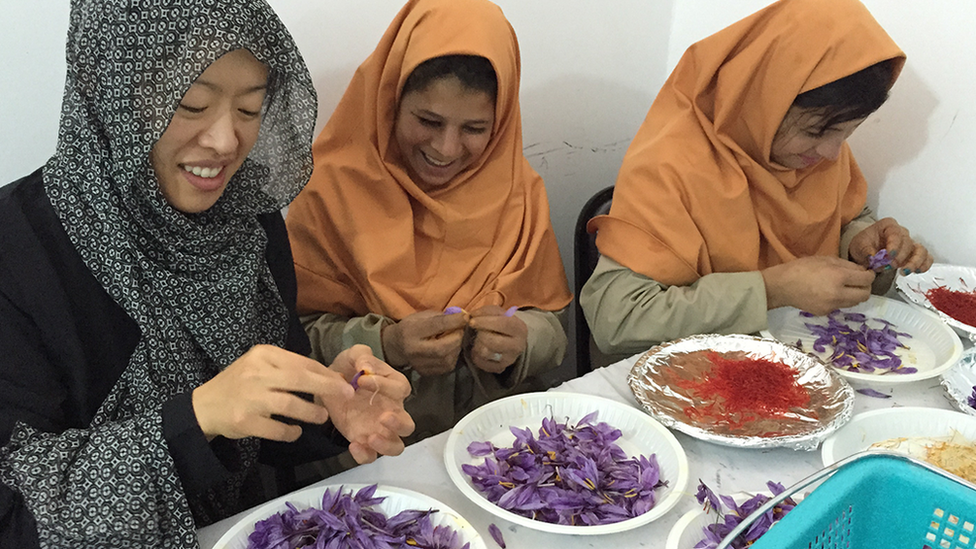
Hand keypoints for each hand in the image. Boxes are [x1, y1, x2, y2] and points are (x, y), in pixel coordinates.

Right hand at [192, 344, 349, 441]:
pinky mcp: (244, 421)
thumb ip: (289, 368)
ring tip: (323, 417)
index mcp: (263, 354)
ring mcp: (250, 398)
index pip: (302, 362)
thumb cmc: (240, 383)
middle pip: (300, 378)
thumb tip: (328, 378)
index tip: (343, 382)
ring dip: (311, 412)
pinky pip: (276, 429)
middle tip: (347, 395)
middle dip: (327, 387)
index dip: (326, 374)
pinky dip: (290, 432)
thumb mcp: (260, 365)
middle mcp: (256, 373)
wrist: (204, 406)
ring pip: (290, 404)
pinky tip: (296, 431)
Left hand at [324, 345, 414, 463]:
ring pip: (396, 446)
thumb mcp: (353, 355)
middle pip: (408, 425)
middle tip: (383, 417)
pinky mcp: (363, 441)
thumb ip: (361, 355)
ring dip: (387, 445)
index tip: (361, 380)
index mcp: (394, 387)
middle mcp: (392, 410)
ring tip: (371, 437)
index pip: (400, 389)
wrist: (327, 384)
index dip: (384, 386)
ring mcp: (379, 429)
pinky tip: (353, 444)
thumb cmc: (348, 368)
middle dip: (399, 424)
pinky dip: (365, 454)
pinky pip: (371, 455)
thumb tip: (366, 367)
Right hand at [381, 310, 466, 375]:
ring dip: (457, 348)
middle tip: (461, 330)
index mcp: (411, 331)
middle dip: (457, 337)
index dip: (454, 321)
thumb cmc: (412, 327)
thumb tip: (461, 317)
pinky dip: (453, 356)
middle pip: (442, 347)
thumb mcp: (422, 316)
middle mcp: (414, 350)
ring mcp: (419, 364)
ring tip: (456, 339)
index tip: (465, 317)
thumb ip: (440, 317)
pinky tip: (450, 349)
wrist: (396, 346)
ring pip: (447, 359)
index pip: (436, 325)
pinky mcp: (425, 372)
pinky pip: (447, 366)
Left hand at [466, 305, 527, 373]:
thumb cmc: (501, 324)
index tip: (471, 321)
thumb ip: (484, 312)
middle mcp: (518, 345)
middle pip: (492, 340)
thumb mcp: (497, 313)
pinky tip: (479, 350)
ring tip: (479, 341)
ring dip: (477, 345)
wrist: (511, 341)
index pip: (502, 324)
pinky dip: (476, 356)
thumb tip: (468, 316)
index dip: (485, 321)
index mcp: (519, 328)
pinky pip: (481, 363)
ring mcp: (510, 359)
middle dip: (480, 335)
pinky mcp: (501, 368)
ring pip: (485, 352)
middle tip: (477, 332)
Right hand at [762, 255, 874, 314]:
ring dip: (854, 294)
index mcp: (838, 276)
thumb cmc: (802, 268)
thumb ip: (847, 265)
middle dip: (865, 287)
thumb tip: (862, 271)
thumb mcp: (826, 259)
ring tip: (844, 287)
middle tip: (859, 281)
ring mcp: (832, 305)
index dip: (870, 275)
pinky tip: (829, 293)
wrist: (782, 286)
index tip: (866, 273)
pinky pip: (841, 306)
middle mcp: (838, 293)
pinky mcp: (826, 312)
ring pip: (855, 302)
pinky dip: (840, 299)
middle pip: (865, 295)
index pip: (866, 279)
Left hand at [849, 217, 933, 274]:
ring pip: (920, 250)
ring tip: (904, 271)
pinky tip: (917, 271)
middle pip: (908, 243)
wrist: (864, 252)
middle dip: (900, 257)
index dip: (894, 245)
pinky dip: (924, 264)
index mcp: (888, 226)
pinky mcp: (914, 254)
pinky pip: (926, 257)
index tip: (889, 255)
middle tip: (890, 265)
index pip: (895, 233)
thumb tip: (874, 257)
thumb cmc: (863, 245)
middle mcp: (902, 232)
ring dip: (914, 262)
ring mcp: (910, 243)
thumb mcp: (858, 246)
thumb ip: (866, 251)